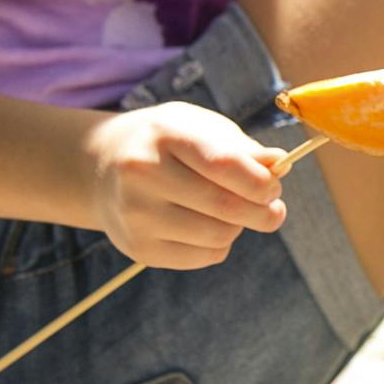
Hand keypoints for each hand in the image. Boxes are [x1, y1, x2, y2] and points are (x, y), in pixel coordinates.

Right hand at [83, 103, 288, 268]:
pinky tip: (209, 225)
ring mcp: (136, 215)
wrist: (103, 167)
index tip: (275, 186)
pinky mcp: (138, 248)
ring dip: (240, 227)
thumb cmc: (168, 142)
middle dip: (263, 212)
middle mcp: (143, 174)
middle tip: (274, 209)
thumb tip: (279, 164)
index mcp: (165, 135)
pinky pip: (203, 256)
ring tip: (237, 213)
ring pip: (218, 236)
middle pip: (225, 206)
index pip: (224, 165)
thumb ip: (241, 147)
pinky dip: (219, 244)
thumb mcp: (201, 127)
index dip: (261, 181)